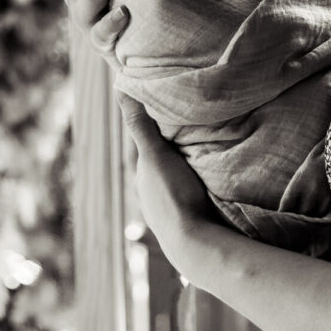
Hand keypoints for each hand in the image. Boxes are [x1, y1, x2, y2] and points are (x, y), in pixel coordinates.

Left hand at [118, 93, 220, 270]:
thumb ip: (140, 124)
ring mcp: (169, 207)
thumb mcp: (155, 154)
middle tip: (188, 121)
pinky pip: (190, 190)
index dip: (151, 124)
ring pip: (175, 177)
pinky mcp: (189, 215)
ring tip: (203, 145)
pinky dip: (196, 178)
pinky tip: (211, 174)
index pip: (142, 144)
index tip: (164, 104)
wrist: (195, 242)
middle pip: (159, 161)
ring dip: (185, 164)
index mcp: (140, 177)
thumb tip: (120, 88)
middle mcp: (150, 193)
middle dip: (169, 144)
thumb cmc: (172, 195)